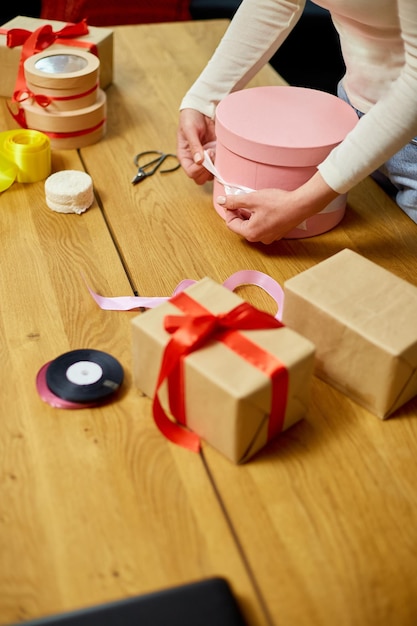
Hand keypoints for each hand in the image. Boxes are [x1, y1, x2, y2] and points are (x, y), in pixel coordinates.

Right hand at [177, 108, 215, 184]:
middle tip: (212, 153)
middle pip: (201, 178)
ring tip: (216, 150)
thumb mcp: (189, 129)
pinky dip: (221, 162)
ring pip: (211, 175)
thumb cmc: (191, 118)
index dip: (199, 169)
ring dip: (215, 166)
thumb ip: (194, 145)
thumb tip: (198, 161)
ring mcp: (206, 160)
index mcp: (185, 157)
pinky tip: (220, 150)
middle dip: (208, 170)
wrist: (201, 109)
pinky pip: (219, 166)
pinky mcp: (215, 156)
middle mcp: (194, 161)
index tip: (206, 154)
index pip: (191, 173)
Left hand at [218, 172, 339, 243]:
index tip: (231, 201)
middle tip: (242, 199)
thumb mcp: (252, 199)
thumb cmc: (278, 203)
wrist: (301, 205)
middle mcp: (259, 239)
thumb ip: (234, 201)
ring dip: (249, 215)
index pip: (231, 224)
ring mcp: (269, 237)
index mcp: (250, 233)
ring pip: (252, 226)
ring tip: (254, 202)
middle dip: (239, 213)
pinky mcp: (277, 233)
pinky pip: (262, 227)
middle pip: (241, 226)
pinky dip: (259, 218)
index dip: (229, 211)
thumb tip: (222, 201)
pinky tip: (264, 208)